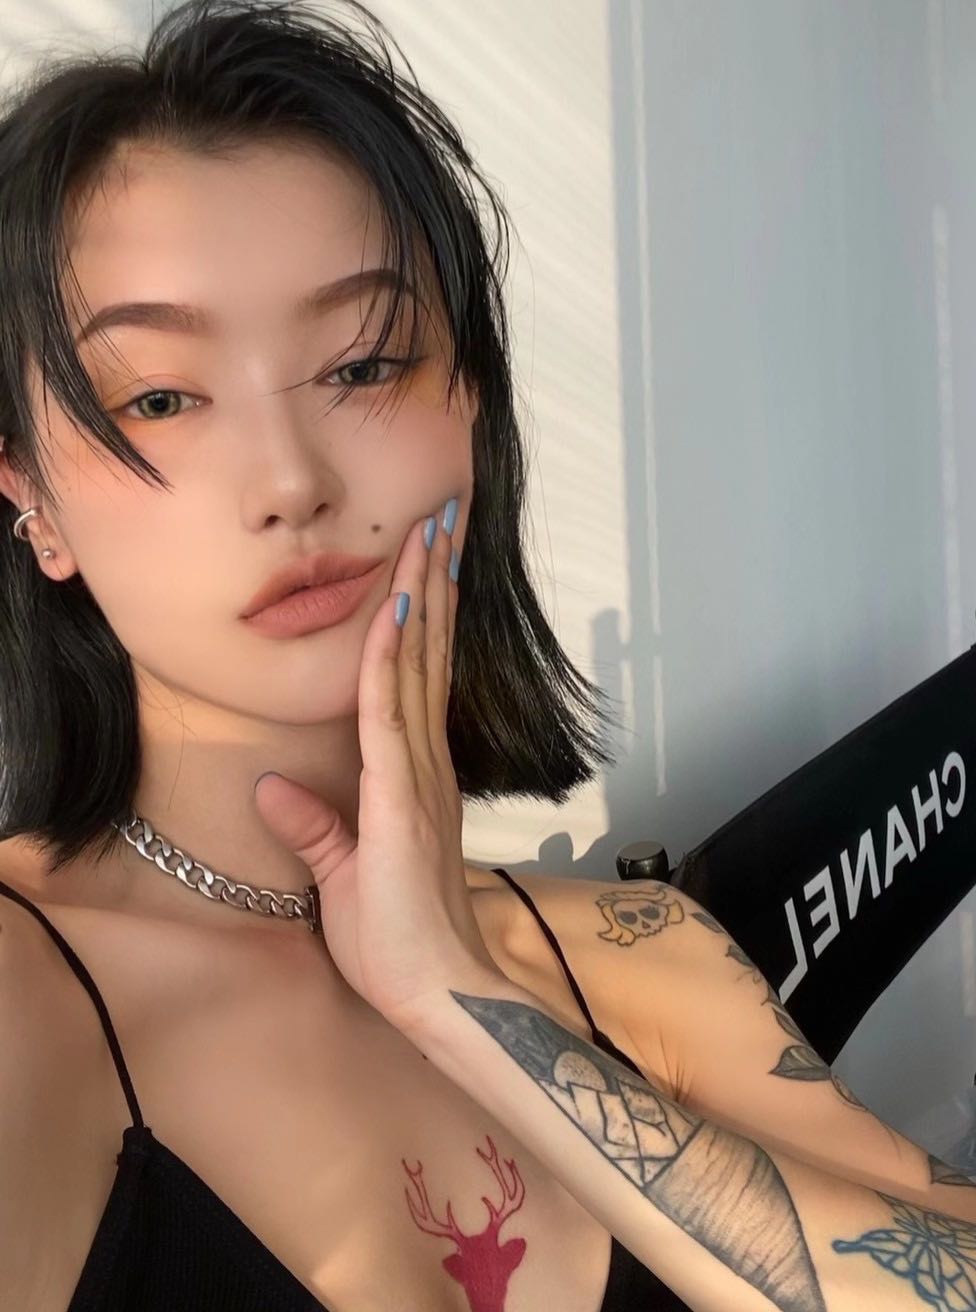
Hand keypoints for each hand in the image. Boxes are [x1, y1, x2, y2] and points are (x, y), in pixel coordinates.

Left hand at [252, 502, 501, 1029]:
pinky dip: (395, 656)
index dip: (422, 613)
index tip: (428, 554)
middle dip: (433, 580)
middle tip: (443, 515)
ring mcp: (419, 773)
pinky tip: (395, 609)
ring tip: (432, 535)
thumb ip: (314, 827)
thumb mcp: (340, 874)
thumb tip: (270, 787)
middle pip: (428, 653)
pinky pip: (393, 710)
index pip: (417, 675)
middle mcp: (424, 761)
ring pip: (419, 665)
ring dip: (423, 596)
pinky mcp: (402, 794)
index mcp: (414, 774)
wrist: (436, 989)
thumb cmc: (397, 941)